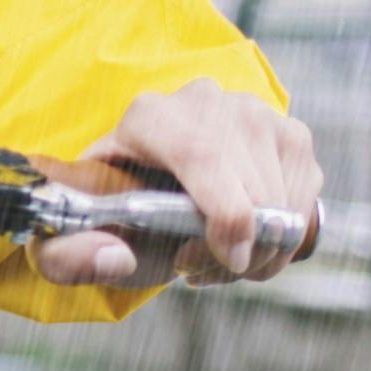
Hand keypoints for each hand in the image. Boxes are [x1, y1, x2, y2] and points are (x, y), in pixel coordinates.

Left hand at [39, 77, 322, 292]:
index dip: (225, 215)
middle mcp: (206, 101)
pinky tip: (246, 241)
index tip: (226, 258)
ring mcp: (255, 113)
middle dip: (238, 250)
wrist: (148, 187)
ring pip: (282, 199)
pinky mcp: (289, 134)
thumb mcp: (75, 238)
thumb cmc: (113, 212)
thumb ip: (66, 257)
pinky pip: (304, 200)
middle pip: (251, 188)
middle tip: (199, 268)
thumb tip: (114, 259)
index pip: (202, 153)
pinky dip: (283, 238)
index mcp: (150, 115)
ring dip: (260, 250)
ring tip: (218, 257)